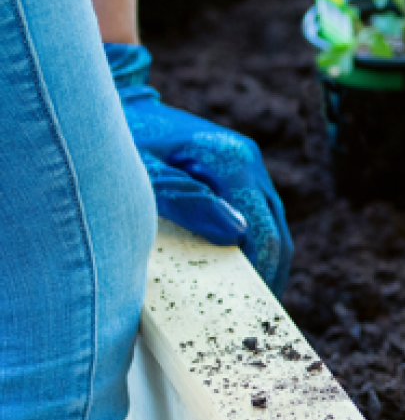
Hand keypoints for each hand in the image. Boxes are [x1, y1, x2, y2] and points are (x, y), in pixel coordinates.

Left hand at [107, 44, 292, 293]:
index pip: (263, 229)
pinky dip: (251, 250)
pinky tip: (234, 272)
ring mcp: (245, 169)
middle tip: (251, 314)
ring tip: (244, 300)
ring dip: (262, 264)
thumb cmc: (117, 138)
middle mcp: (247, 163)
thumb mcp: (141, 171)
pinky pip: (256, 220)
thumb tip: (236, 232)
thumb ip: (185, 198)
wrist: (111, 104)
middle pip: (277, 233)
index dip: (260, 272)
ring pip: (272, 228)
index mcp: (232, 161)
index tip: (247, 306)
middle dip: (269, 275)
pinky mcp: (236, 178)